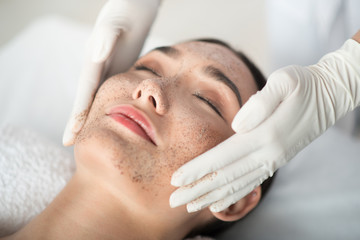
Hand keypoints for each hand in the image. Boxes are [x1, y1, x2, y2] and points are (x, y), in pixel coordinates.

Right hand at [63, 0, 160, 145]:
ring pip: (97, 98)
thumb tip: (96, 57)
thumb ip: (106, 37)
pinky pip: (111, 92)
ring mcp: (107, 70)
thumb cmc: (126, 13)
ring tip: (85, 137)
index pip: (85, 92)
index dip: (78, 114)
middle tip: (70, 144)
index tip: (70, 136)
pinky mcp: (118, 70)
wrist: (134, 9)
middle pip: (86, 98)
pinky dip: (108, 107)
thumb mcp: (116, 23)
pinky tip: (109, 119)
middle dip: (77, 121)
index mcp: (94, 61)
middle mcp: (97, 68)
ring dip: (91, 117)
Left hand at [170, 37, 359, 212]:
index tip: (176, 179)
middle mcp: (269, 153)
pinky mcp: (275, 160)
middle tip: (174, 202)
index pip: (223, 156)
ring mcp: (273, 160)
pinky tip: (220, 203)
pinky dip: (233, 196)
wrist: (329, 95)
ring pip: (237, 185)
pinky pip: (251, 183)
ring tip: (191, 207)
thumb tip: (237, 125)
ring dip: (212, 197)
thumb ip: (261, 103)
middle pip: (226, 177)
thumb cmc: (303, 84)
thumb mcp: (285, 82)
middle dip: (198, 190)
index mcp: (266, 134)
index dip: (198, 169)